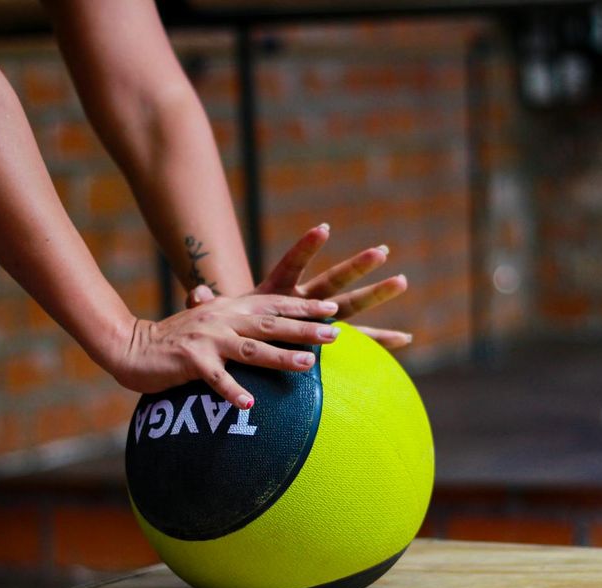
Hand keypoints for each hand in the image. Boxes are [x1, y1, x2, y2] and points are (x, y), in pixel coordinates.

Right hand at [112, 294, 340, 408]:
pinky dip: (233, 391)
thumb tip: (263, 323)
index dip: (303, 306)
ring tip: (307, 365)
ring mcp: (207, 339)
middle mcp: (222, 319)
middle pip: (270, 324)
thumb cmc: (175, 339)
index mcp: (230, 308)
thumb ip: (235, 320)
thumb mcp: (208, 322)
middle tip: (334, 334)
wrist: (132, 346)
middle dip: (304, 328)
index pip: (273, 304)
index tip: (332, 310)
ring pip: (251, 349)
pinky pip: (216, 379)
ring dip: (280, 357)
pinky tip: (250, 404)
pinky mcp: (191, 361)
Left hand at [187, 224, 411, 349]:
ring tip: (402, 280)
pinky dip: (381, 343)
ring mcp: (322, 320)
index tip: (325, 227)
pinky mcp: (331, 343)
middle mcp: (306, 302)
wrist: (250, 346)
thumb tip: (195, 293)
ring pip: (354, 306)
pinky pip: (360, 343)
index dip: (307, 247)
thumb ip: (209, 305)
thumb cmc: (234, 329)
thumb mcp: (221, 316)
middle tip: (382, 250)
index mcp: (280, 292)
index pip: (294, 264)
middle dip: (357, 267)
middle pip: (334, 282)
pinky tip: (406, 339)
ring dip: (378, 294)